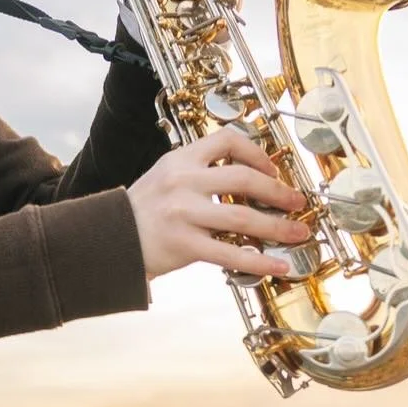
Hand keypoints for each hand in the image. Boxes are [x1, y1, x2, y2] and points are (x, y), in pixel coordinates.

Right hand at [125, 126, 308, 282]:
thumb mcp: (165, 175)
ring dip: (278, 226)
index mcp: (180, 160)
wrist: (109, 239)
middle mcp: (183, 182)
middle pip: (243, 178)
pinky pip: (231, 253)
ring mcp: (183, 213)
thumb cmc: (143, 210)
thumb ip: (200, 171)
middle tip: (297, 201)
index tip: (273, 169)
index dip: (256, 153)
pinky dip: (260, 261)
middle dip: (278, 191)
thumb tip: (249, 177)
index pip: (226, 141)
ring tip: (298, 232)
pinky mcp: (184, 244)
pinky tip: (278, 265)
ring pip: (243, 216)